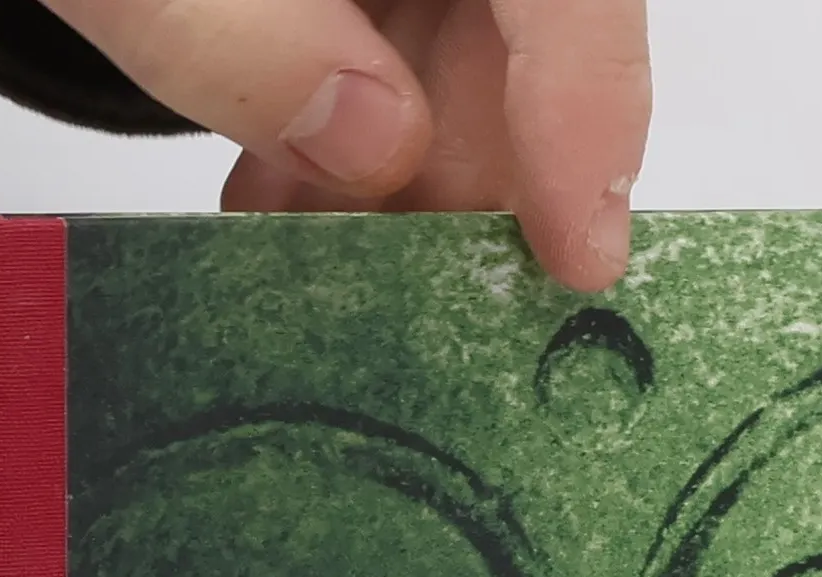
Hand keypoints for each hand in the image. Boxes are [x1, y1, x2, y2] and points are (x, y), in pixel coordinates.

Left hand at [33, 0, 650, 291]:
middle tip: (403, 304)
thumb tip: (375, 141)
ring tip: (307, 268)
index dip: (589, 107)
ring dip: (384, 184)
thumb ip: (232, 28)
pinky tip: (276, 211)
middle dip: (463, 178)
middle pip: (514, 32)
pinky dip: (327, 143)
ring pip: (443, 60)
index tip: (578, 253)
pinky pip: (368, 51)